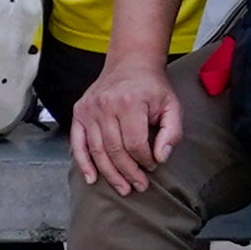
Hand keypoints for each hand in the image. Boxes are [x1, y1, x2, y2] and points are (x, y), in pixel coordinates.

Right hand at [70, 61, 180, 197]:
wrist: (131, 62)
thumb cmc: (152, 87)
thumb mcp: (171, 105)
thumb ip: (172, 132)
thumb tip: (161, 157)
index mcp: (130, 102)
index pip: (135, 144)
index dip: (145, 161)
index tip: (153, 166)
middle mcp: (106, 105)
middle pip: (115, 151)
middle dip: (128, 173)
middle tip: (139, 186)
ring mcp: (90, 108)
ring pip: (97, 151)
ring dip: (110, 174)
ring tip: (123, 188)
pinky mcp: (79, 111)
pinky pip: (78, 142)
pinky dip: (83, 163)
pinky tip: (92, 178)